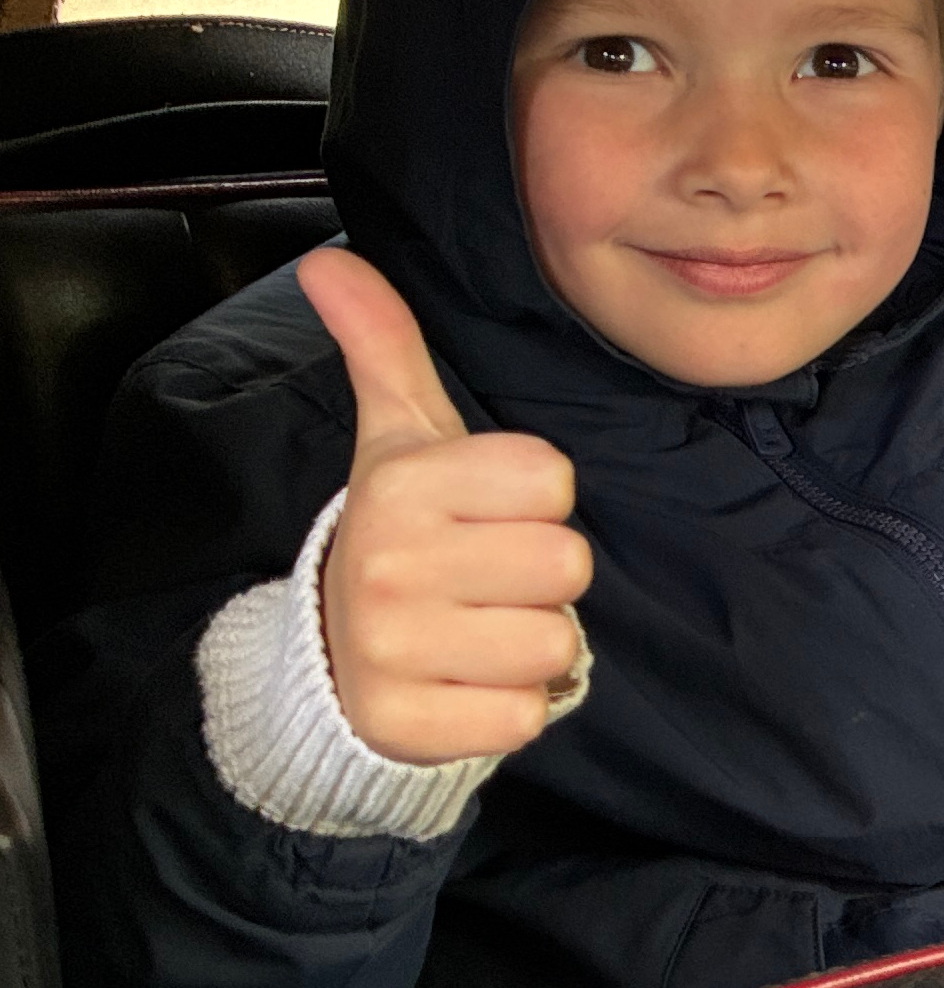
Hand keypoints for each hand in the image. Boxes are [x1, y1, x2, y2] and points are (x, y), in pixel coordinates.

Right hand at [299, 247, 593, 765]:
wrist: (334, 656)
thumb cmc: (405, 533)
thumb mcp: (399, 436)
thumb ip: (383, 345)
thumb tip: (330, 261)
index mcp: (403, 484)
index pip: (551, 478)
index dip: (535, 501)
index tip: (486, 512)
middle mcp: (392, 563)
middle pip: (568, 562)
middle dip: (543, 577)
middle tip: (485, 580)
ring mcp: (396, 649)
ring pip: (556, 641)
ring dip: (532, 644)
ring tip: (475, 631)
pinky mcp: (413, 725)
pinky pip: (528, 714)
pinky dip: (512, 706)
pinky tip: (463, 683)